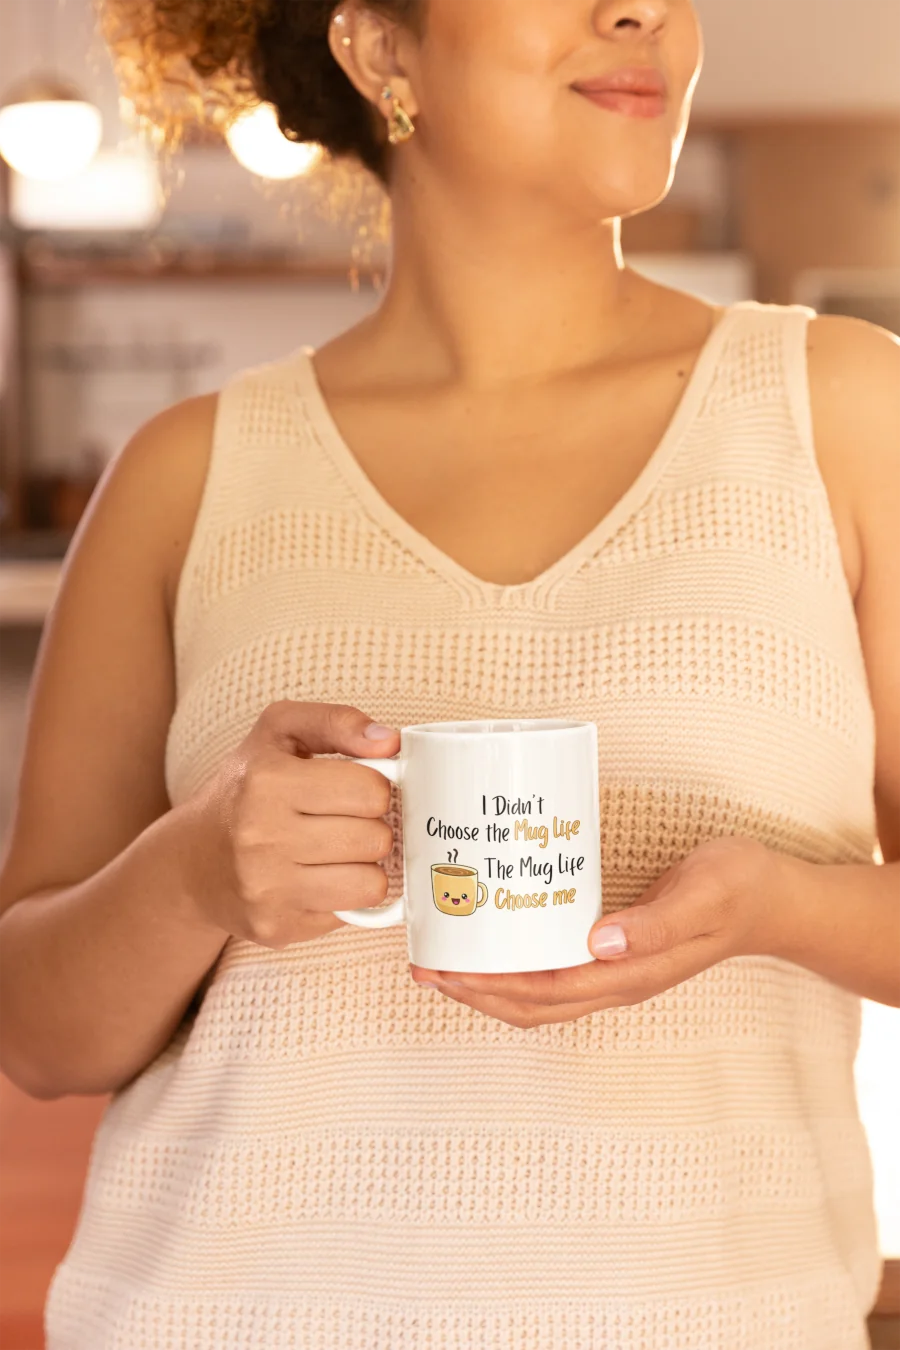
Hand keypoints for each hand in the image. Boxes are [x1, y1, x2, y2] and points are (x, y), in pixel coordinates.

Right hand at [180, 700, 400, 947]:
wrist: (191, 861)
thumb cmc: (245, 787)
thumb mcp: (280, 731)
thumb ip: (337, 722)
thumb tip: (390, 741)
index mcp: (266, 781)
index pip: (372, 792)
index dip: (374, 788)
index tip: (354, 789)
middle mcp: (261, 838)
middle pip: (376, 839)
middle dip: (372, 827)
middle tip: (345, 822)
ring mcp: (267, 889)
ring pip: (371, 884)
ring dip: (365, 866)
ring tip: (337, 851)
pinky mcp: (276, 927)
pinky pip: (351, 915)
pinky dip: (344, 896)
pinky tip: (317, 878)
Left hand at [410, 835, 784, 1026]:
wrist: (774, 898)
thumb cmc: (738, 888)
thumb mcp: (703, 894)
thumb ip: (656, 922)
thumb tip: (599, 944)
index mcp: (630, 972)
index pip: (545, 993)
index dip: (490, 987)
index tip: (444, 970)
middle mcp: (616, 980)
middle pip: (530, 1004)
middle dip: (473, 991)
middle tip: (423, 966)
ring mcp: (615, 971)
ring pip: (538, 996)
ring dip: (488, 984)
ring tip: (444, 960)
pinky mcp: (614, 952)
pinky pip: (553, 972)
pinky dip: (515, 967)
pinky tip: (495, 941)